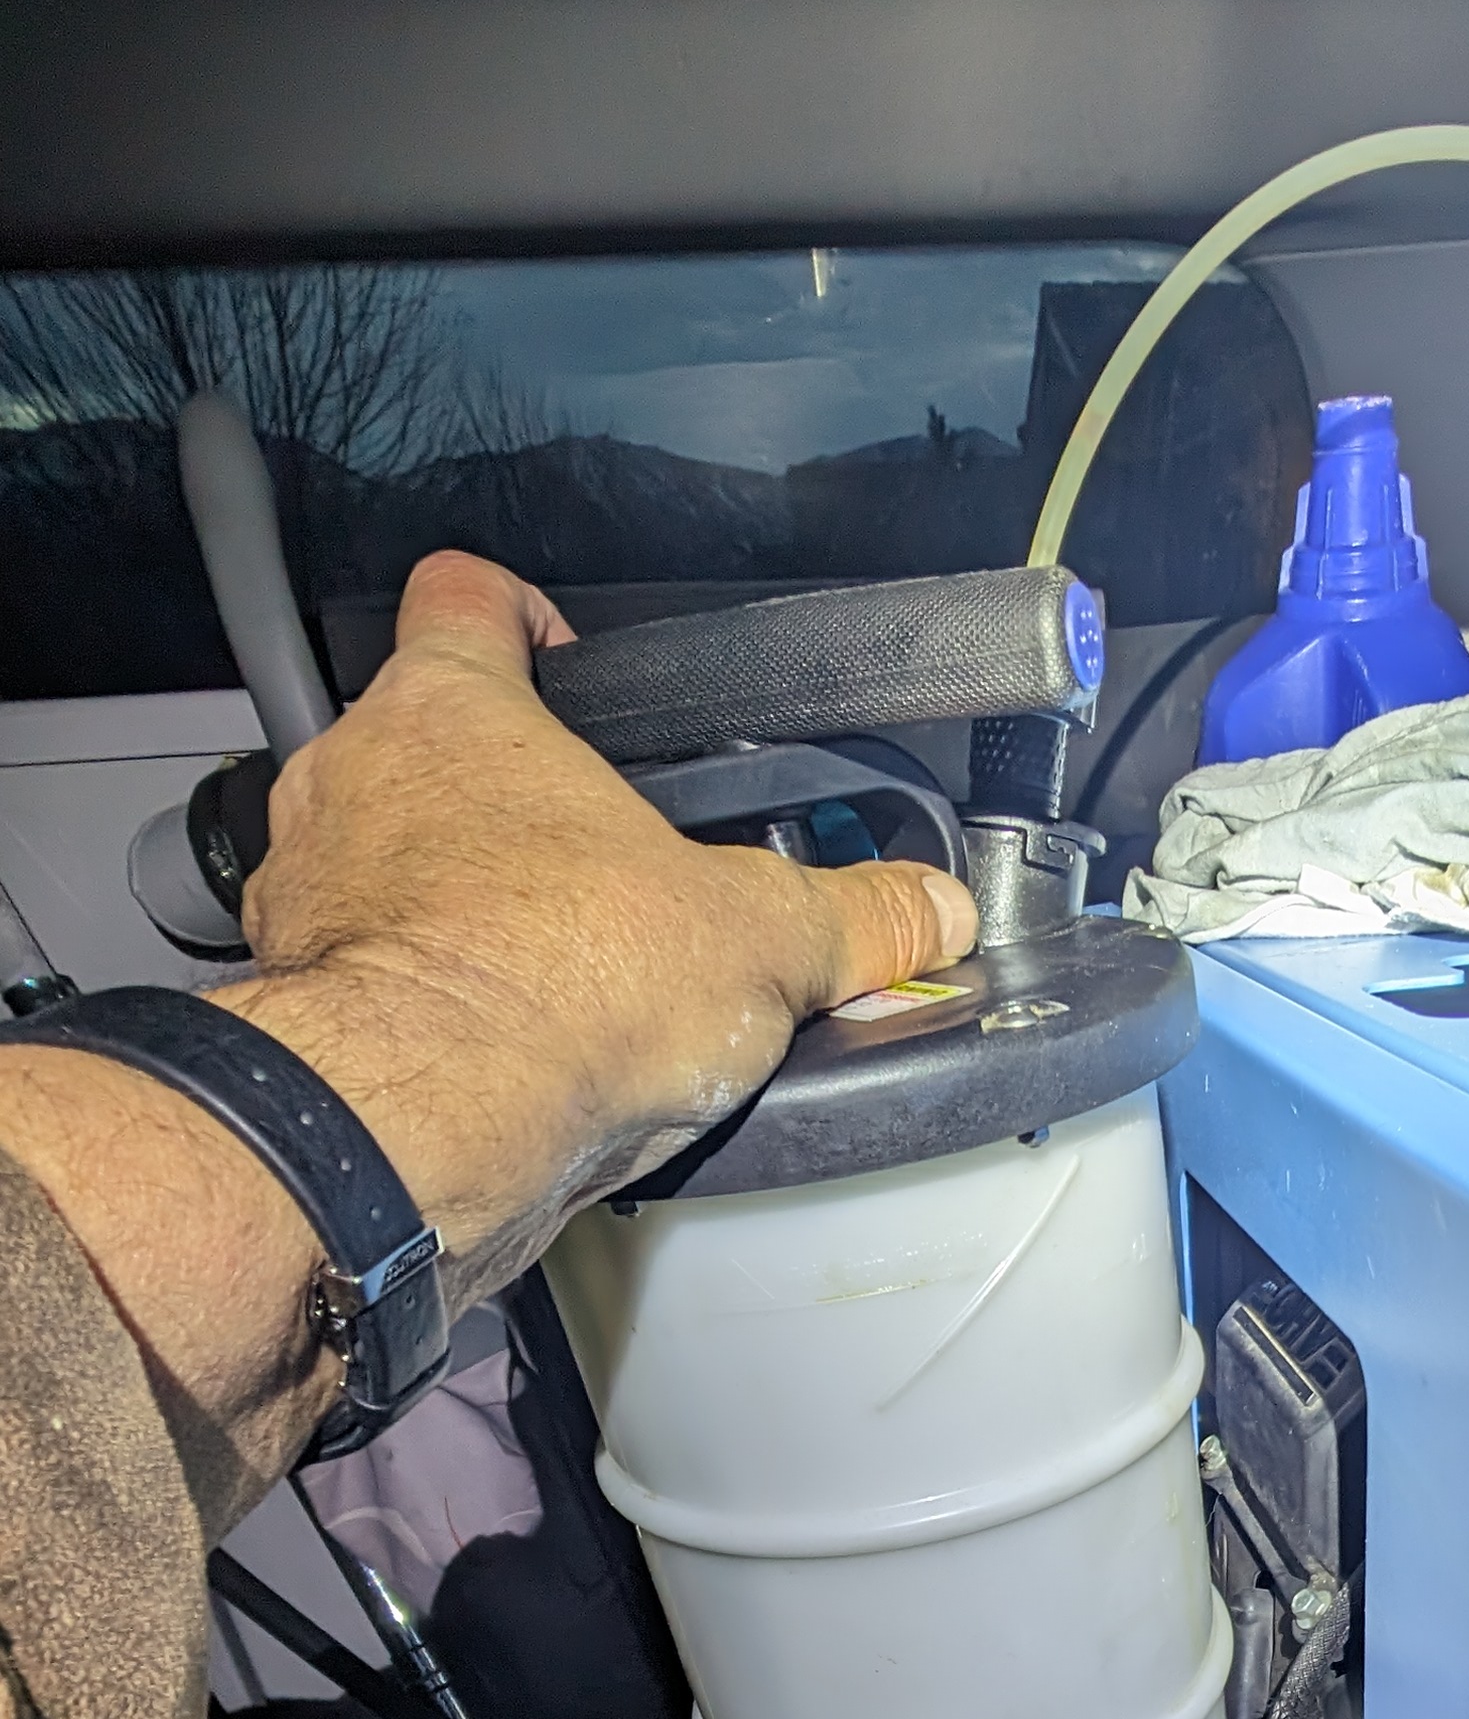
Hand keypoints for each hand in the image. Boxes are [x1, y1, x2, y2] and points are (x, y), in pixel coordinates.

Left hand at [236, 549, 978, 1275]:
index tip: (560, 653)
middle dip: (501, 797)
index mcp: (454, 709)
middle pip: (426, 741)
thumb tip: (927, 910)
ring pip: (378, 861)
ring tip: (539, 965)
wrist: (415, 1121)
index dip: (519, 614)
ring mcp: (309, 888)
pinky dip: (410, 998)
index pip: (466, 597)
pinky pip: (352, 972)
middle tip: (584, 858)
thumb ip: (853, 917)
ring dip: (446, 900)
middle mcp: (356, 777)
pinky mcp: (292, 995)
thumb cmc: (545, 985)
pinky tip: (487, 1046)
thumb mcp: (756, 939)